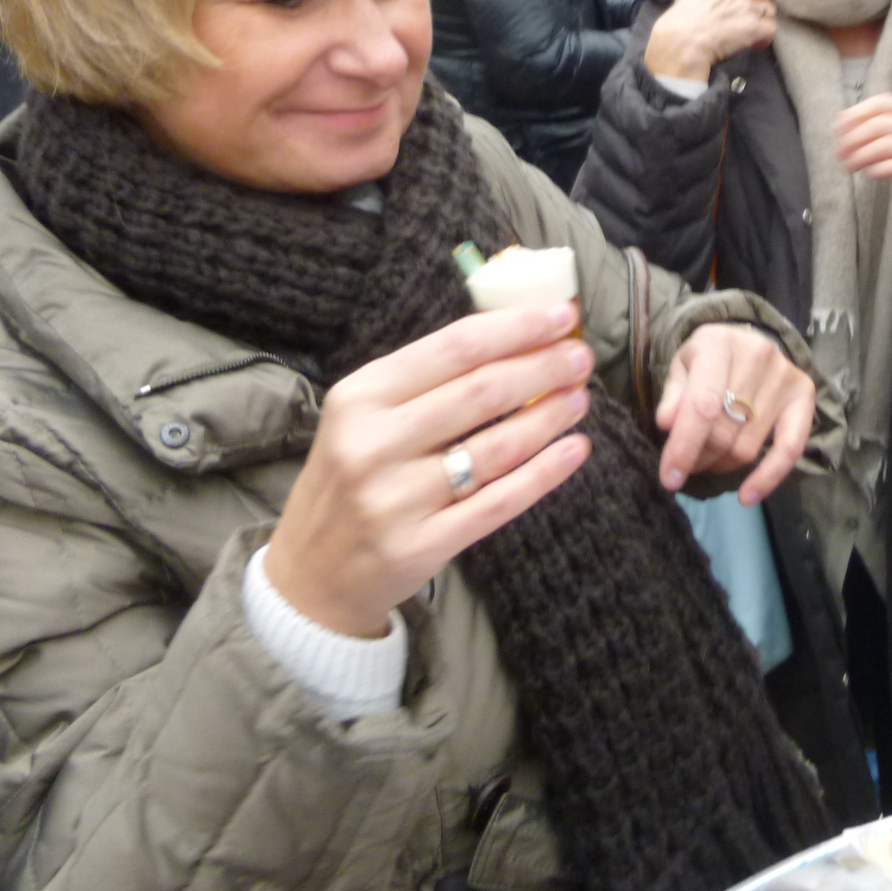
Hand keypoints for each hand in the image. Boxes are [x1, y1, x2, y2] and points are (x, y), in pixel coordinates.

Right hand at [263, 303, 593, 636]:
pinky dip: (545, 473)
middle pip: (481, 392)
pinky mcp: (422, 545)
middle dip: (543, 368)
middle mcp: (374, 443)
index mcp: (360, 396)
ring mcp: (397, 499)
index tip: (562, 315)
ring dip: (550, 416)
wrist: (309, 575)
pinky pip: (499, 502)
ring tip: (581, 398)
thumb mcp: (362, 417)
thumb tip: (512, 337)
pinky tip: (574, 450)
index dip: (517, 328)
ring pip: (497, 447)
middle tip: (582, 357)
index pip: (454, 348)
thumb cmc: (348, 478)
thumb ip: (424, 380)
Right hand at [644, 0, 775, 82]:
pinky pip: (771, 28)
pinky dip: (765, 38)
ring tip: (751, 33)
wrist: (681, 41)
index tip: (745, 1)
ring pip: (770, 9)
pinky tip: (755, 44)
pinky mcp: (753, 24)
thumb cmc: (679, 24)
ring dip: (762, 21)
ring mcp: (746, 4)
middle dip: (759, 4)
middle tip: (750, 18)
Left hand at [652, 324, 815, 502]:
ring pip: (747, 446)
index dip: (684, 446)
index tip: (669, 478)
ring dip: (723, 466)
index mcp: (719, 343)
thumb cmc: (707, 359)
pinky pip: (790, 448)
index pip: (702, 405)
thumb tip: (667, 424)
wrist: (745, 341)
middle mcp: (757, 355)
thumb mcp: (681, 367)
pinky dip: (768, 477)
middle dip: (700, 458)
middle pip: (724, 431)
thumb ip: (673, 395)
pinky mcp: (804, 394)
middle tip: (686, 466)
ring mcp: (785, 375)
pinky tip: (747, 495)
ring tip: (709, 462)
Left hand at [836, 93, 891, 238]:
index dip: (857, 113)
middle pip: (882, 124)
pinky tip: (870, 173)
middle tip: (839, 152)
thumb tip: (848, 128)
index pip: (884, 102)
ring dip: (862, 155)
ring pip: (887, 145)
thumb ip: (889, 128)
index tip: (838, 127)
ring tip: (849, 165)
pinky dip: (880, 168)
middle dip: (854, 138)